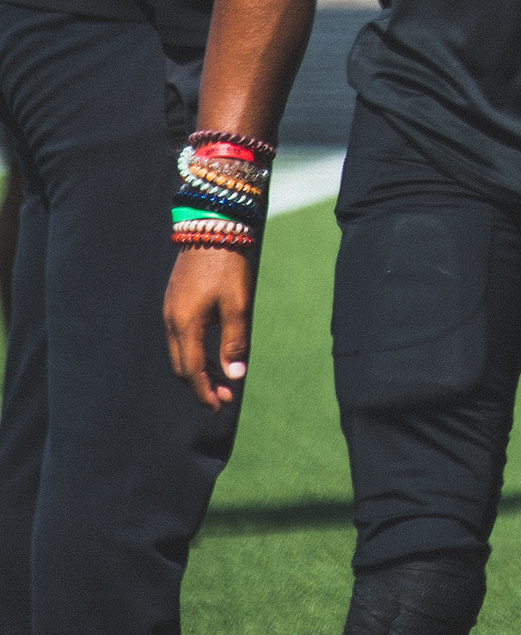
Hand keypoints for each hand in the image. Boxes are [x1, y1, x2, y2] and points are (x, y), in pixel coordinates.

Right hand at [163, 245, 255, 409]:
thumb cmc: (228, 265)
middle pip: (181, 366)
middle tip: (224, 399)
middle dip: (201, 386)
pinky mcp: (174, 303)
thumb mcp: (237, 303)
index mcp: (185, 324)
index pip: (192, 370)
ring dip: (197, 371)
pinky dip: (192, 354)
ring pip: (179, 353)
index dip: (205, 391)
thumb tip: (235, 375)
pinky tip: (209, 356)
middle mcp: (171, 321)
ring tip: (220, 382)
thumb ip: (234, 340)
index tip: (220, 407)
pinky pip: (179, 338)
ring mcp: (170, 311)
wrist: (210, 228)